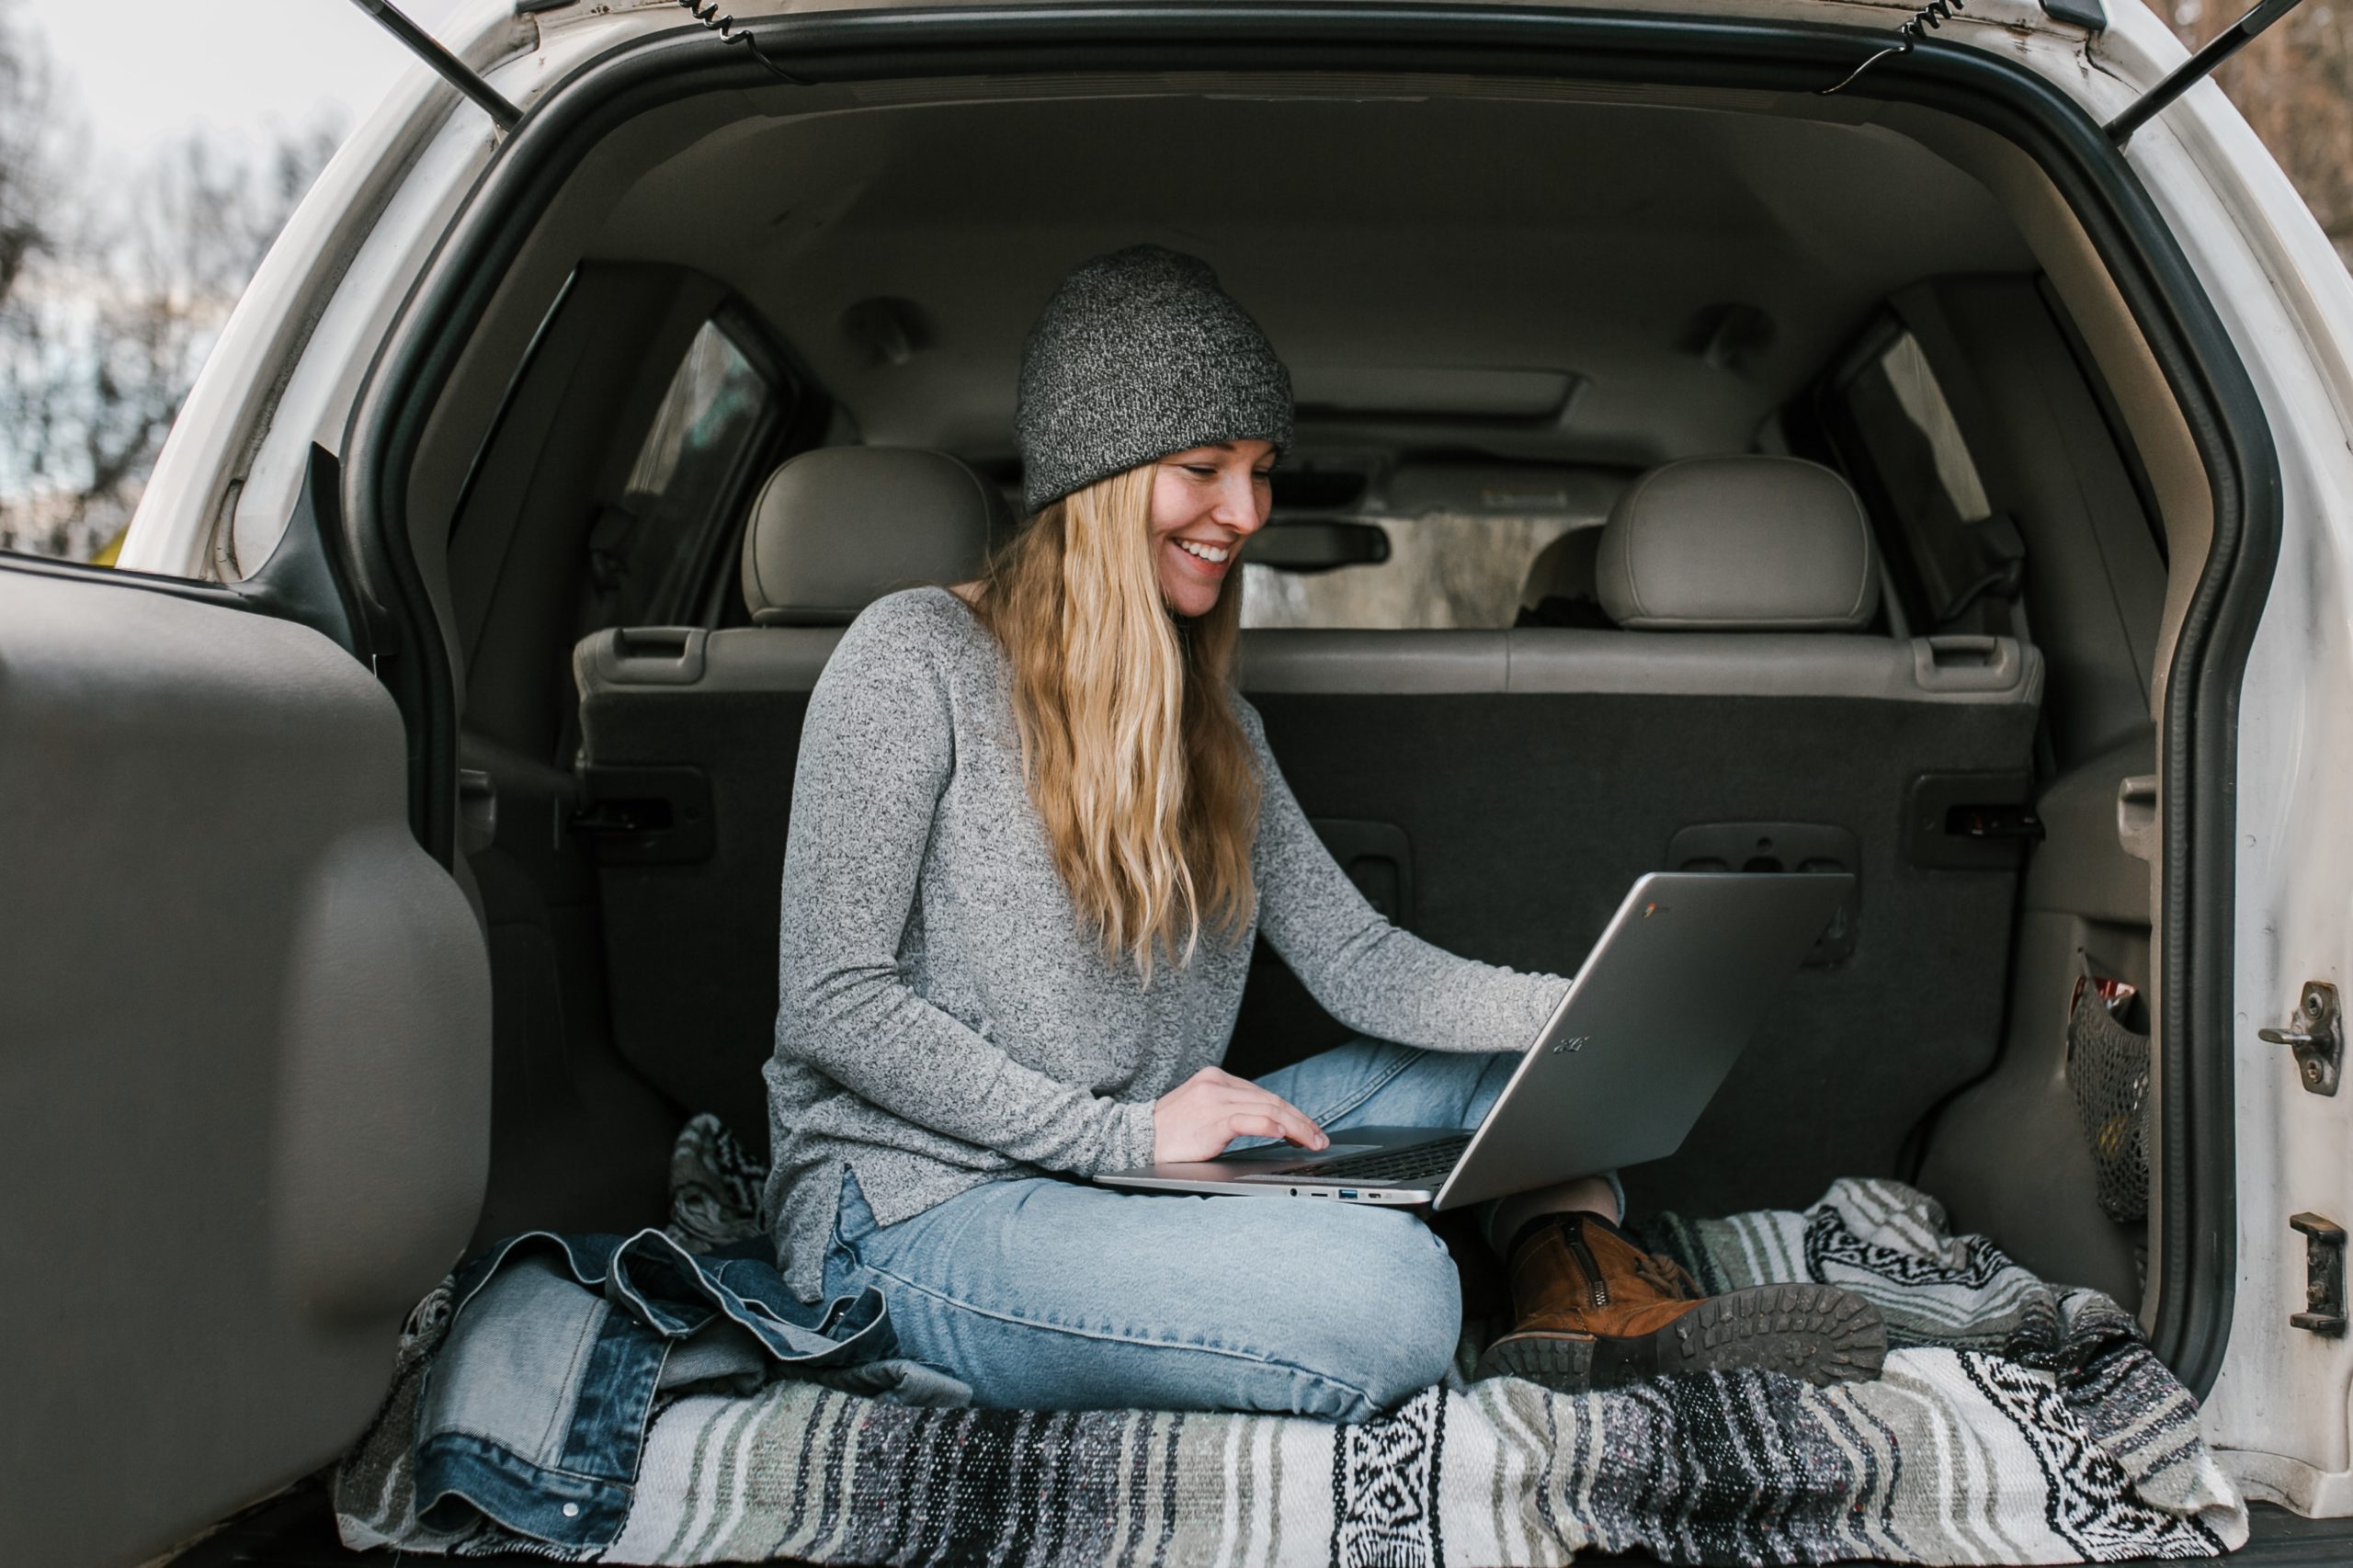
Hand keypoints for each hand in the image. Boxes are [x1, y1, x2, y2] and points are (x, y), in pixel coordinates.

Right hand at [1151, 1066, 1328, 1163]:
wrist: (1134, 1141)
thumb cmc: (1168, 1134)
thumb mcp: (1200, 1111)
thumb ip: (1228, 1110)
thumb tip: (1267, 1124)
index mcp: (1215, 1078)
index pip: (1263, 1094)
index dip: (1290, 1112)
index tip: (1308, 1128)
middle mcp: (1217, 1083)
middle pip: (1271, 1100)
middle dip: (1301, 1120)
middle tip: (1320, 1138)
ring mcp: (1215, 1099)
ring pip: (1269, 1109)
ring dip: (1298, 1128)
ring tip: (1313, 1143)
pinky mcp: (1213, 1118)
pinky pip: (1254, 1121)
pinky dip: (1276, 1127)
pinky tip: (1290, 1136)